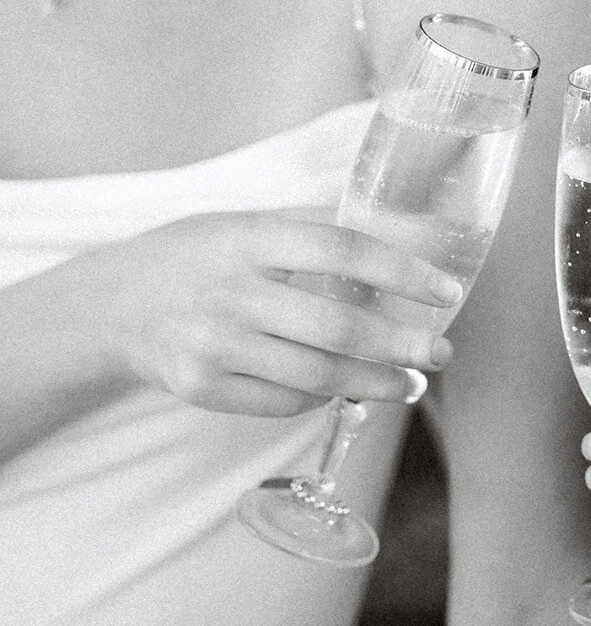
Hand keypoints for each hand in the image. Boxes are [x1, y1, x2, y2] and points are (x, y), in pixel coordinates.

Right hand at [94, 211, 462, 416]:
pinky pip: (283, 402)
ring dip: (376, 382)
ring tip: (410, 382)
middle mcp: (231, 293)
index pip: (341, 250)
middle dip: (402, 344)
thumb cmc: (195, 257)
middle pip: (337, 327)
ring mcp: (214, 347)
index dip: (401, 272)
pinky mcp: (202, 389)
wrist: (111, 306)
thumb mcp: (242, 224)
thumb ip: (309, 228)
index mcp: (248, 239)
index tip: (445, 291)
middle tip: (440, 351)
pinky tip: (348, 388)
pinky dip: (323, 396)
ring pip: (317, 375)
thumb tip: (397, 229)